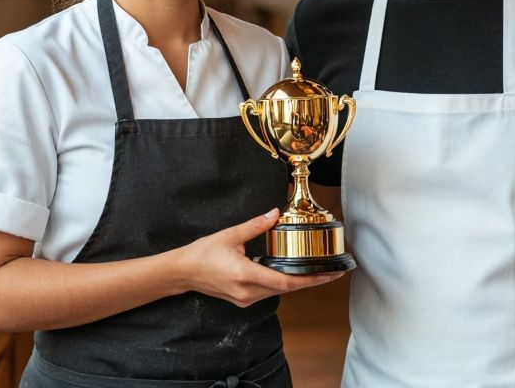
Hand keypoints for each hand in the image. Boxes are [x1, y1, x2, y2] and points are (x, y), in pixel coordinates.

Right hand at [173, 209, 344, 306]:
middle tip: (331, 272)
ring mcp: (244, 299)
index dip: (311, 279)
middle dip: (310, 280)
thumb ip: (256, 226)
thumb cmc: (203, 253)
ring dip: (296, 282)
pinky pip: (267, 292)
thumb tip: (274, 214)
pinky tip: (289, 273)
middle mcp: (247, 291)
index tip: (329, 275)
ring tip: (315, 272)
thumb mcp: (230, 235)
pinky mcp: (242, 300)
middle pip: (286, 288)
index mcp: (246, 275)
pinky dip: (280, 283)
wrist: (183, 272)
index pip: (286, 281)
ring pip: (278, 292)